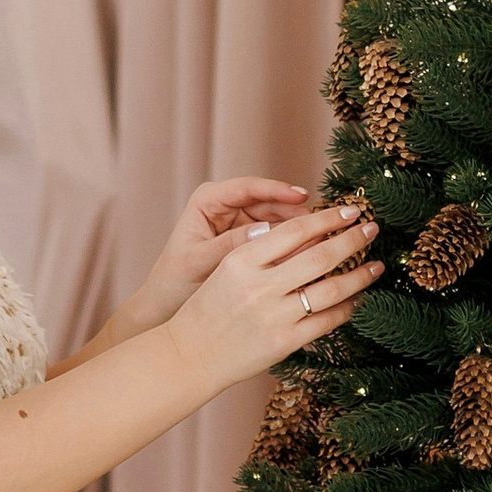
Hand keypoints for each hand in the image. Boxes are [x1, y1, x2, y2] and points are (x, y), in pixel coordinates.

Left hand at [119, 178, 309, 333]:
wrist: (167, 303)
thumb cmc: (175, 281)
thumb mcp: (200, 262)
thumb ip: (230, 245)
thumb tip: (266, 231)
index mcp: (207, 200)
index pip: (247, 187)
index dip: (276, 190)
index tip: (301, 197)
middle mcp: (226, 205)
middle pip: (268, 200)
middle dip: (294, 210)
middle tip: (324, 221)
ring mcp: (239, 220)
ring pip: (276, 217)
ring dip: (298, 227)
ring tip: (325, 236)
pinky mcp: (249, 238)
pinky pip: (276, 235)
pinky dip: (292, 242)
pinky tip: (312, 251)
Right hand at [164, 198, 381, 394]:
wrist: (190, 354)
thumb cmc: (209, 308)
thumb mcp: (227, 269)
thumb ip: (263, 251)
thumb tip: (310, 232)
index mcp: (242, 261)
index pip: (295, 230)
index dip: (328, 218)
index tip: (350, 211)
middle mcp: (259, 286)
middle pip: (320, 256)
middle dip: (352, 239)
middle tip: (372, 229)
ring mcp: (273, 316)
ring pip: (331, 289)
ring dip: (360, 276)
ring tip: (376, 266)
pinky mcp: (283, 343)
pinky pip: (326, 321)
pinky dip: (347, 308)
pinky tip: (358, 299)